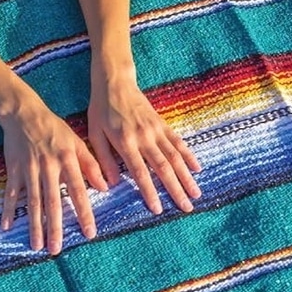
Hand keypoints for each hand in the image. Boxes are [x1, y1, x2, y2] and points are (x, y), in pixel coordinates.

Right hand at [0, 93, 107, 254]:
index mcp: (66, 161)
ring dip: (34, 225)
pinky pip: (12, 192)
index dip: (84, 213)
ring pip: (32, 202)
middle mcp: (48, 167)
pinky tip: (7, 226)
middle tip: (56, 250)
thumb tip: (105, 187)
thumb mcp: (77, 142)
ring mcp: (29, 169)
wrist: (25, 113)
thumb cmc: (55, 129)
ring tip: (36, 245)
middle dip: (54, 228)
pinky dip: (9, 209)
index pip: (77, 191)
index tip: (89, 233)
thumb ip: (91, 165)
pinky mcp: (13, 169)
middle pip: (52, 202)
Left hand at [87, 73, 201, 214]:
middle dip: (176, 189)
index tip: (158, 209)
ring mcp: (156, 130)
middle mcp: (144, 137)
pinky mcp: (162, 124)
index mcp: (125, 142)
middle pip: (164, 167)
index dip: (150, 192)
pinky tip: (197, 169)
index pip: (140, 172)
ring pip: (175, 157)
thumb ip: (104, 159)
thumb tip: (111, 184)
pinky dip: (189, 156)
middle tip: (186, 208)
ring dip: (187, 177)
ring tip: (196, 194)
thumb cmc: (101, 110)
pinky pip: (178, 142)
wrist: (115, 83)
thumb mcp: (94, 134)